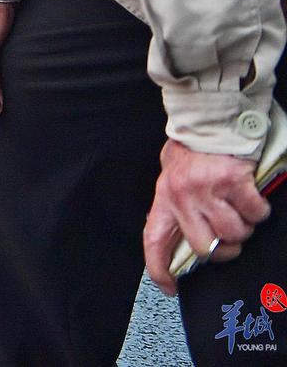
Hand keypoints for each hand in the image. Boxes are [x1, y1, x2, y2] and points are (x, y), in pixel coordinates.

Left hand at [144, 141, 269, 293]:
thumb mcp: (174, 185)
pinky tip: (249, 194)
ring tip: (236, 206)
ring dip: (243, 225)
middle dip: (224, 248)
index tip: (169, 287)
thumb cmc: (193, 159)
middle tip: (228, 233)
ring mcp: (207, 189)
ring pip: (235, 233)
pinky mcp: (233, 180)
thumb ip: (179, 212)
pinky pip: (255, 213)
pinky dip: (258, 208)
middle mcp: (181, 196)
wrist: (209, 125)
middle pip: (206, 248)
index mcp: (164, 199)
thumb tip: (188, 247)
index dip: (160, 269)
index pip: (154, 241)